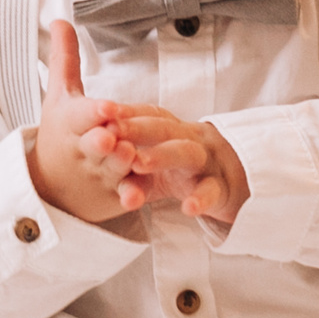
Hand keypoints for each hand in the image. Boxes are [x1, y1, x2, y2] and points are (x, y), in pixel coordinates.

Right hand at [28, 20, 139, 223]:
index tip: (105, 106)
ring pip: (112, 169)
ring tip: (130, 155)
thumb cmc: (62, 133)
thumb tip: (60, 19)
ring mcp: (99, 174)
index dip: (92, 112)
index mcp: (72, 123)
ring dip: (120, 164)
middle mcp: (84, 150)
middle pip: (94, 145)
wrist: (50, 186)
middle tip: (112, 136)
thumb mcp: (60, 97)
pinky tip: (138, 197)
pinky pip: (123, 194)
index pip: (80, 115)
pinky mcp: (113, 193)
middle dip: (101, 141)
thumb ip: (65, 59)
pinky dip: (129, 196)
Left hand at [102, 104, 249, 221]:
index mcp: (170, 128)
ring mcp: (206, 162)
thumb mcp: (151, 157)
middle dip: (136, 127)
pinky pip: (212, 191)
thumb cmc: (180, 168)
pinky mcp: (220, 188)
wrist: (232, 181)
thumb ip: (125, 152)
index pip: (146, 114)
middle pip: (162, 128)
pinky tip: (188, 207)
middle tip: (111, 131)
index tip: (101, 110)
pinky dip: (202, 198)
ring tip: (138, 163)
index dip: (125, 111)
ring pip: (186, 153)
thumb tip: (86, 139)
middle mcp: (188, 138)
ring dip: (162, 155)